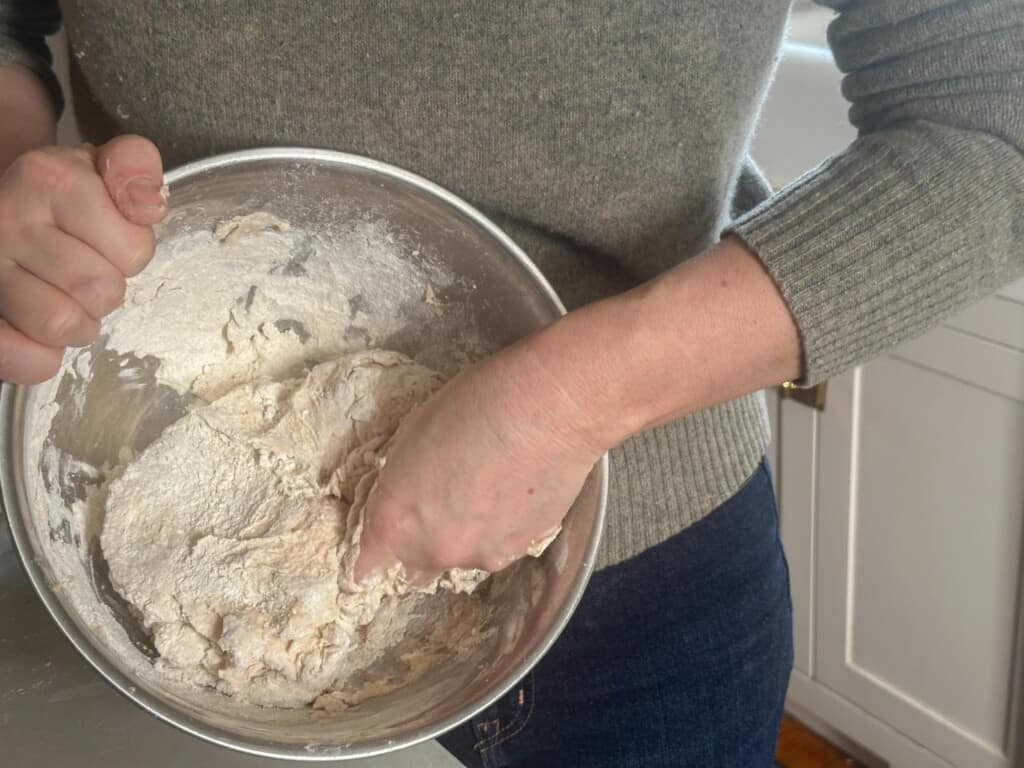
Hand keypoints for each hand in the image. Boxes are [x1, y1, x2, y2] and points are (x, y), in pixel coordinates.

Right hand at [0, 135, 165, 382]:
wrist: (8, 202)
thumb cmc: (67, 195)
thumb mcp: (104, 166)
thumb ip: (136, 167)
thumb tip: (148, 204)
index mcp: (48, 179)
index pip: (132, 251)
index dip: (131, 251)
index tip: (108, 236)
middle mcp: (7, 219)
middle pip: (100, 292)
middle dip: (107, 288)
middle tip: (85, 270)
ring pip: (60, 325)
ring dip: (76, 322)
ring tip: (64, 296)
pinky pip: (15, 354)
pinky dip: (38, 356)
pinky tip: (42, 337)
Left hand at [355, 345, 602, 580]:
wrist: (547, 410)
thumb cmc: (474, 406)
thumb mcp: (412, 435)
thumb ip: (402, 485)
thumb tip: (409, 501)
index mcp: (397, 521)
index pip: (369, 563)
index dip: (375, 555)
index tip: (380, 550)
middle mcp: (436, 550)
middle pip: (417, 567)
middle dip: (422, 544)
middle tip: (442, 503)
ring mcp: (483, 554)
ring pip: (465, 555)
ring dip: (468, 533)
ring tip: (488, 486)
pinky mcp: (524, 549)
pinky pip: (503, 544)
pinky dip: (504, 527)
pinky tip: (515, 489)